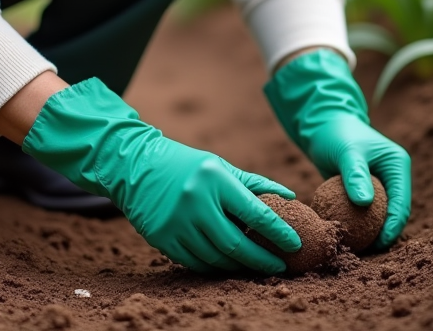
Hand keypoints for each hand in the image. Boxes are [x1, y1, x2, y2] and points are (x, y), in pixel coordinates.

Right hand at [22, 78, 301, 274]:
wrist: (136, 166)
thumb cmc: (187, 165)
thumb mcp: (220, 166)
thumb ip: (254, 183)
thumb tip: (290, 198)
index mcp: (214, 179)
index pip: (255, 212)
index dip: (279, 232)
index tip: (296, 244)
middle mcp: (195, 202)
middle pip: (236, 244)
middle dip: (262, 259)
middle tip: (281, 266)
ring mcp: (177, 223)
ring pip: (216, 257)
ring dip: (239, 266)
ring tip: (257, 266)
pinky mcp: (163, 239)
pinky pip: (196, 263)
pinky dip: (215, 267)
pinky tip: (229, 265)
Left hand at [264, 49, 411, 248]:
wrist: (321, 123)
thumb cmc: (335, 133)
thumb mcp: (346, 152)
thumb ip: (355, 175)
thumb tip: (365, 203)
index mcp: (398, 165)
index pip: (401, 203)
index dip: (392, 227)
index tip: (378, 244)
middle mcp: (393, 176)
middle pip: (393, 213)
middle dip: (383, 234)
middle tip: (366, 253)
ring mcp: (379, 183)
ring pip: (378, 215)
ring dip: (369, 232)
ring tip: (356, 250)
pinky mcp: (364, 189)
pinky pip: (363, 212)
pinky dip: (356, 223)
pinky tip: (344, 237)